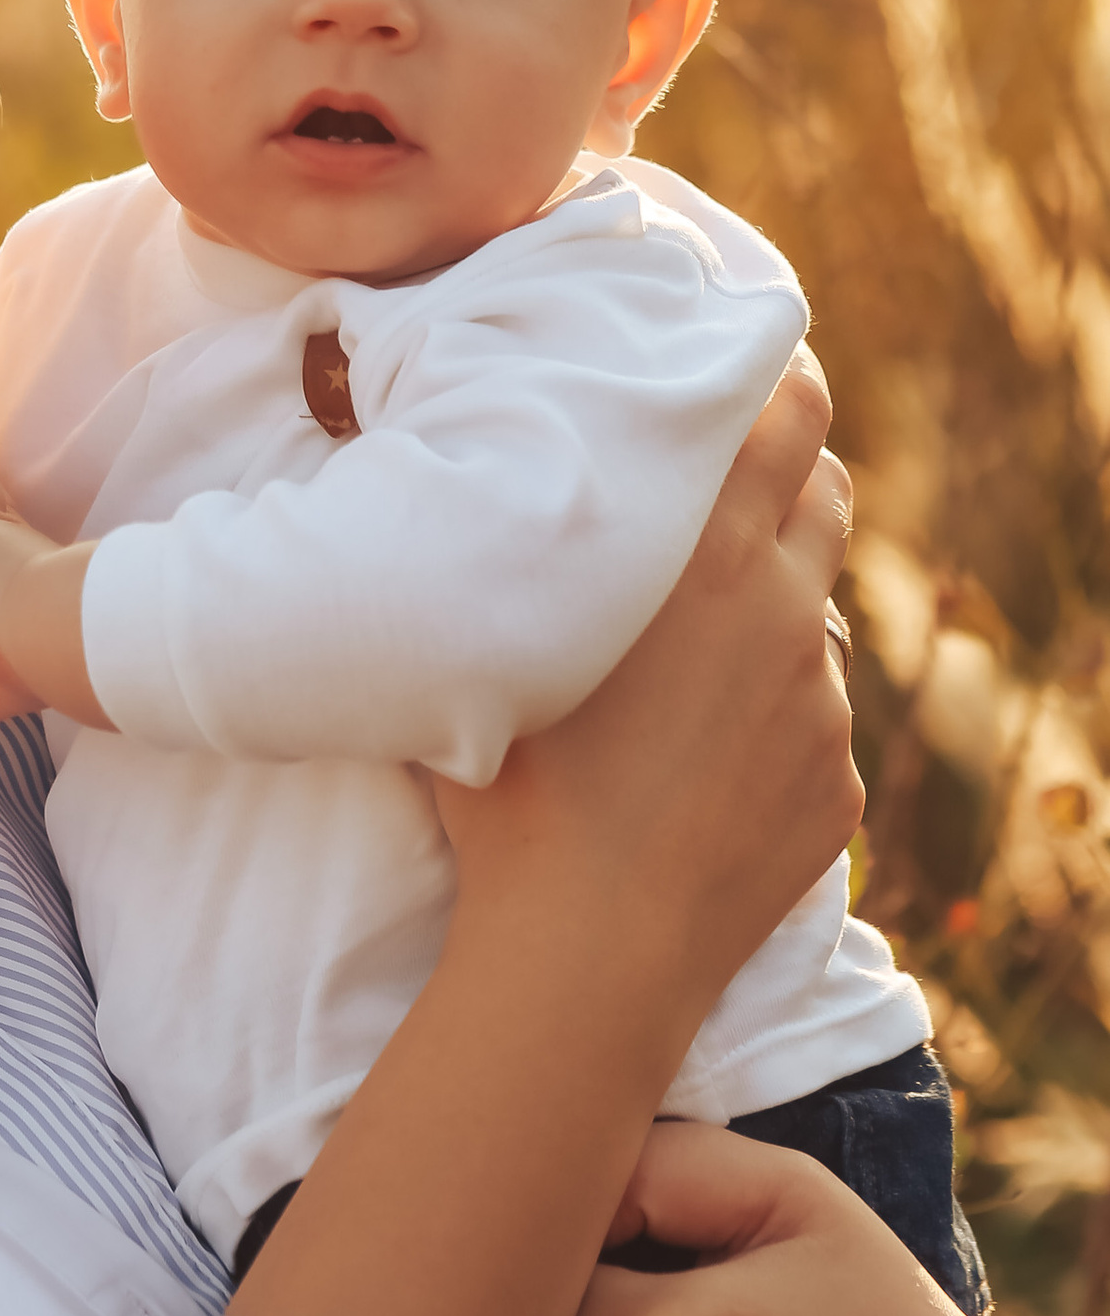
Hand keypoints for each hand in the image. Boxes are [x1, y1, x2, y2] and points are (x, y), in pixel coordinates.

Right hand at [434, 351, 863, 1039]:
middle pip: (825, 492)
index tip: (749, 371)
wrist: (592, 944)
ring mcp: (821, 700)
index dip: (778, 380)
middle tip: (722, 491)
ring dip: (771, 606)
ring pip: (813, 614)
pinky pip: (811, 722)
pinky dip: (767, 720)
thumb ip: (527, 547)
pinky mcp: (837, 780)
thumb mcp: (497, 637)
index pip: (789, 413)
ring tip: (696, 648)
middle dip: (786, 479)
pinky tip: (698, 762)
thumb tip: (477, 490)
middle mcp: (784, 607)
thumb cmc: (512, 788)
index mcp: (705, 550)